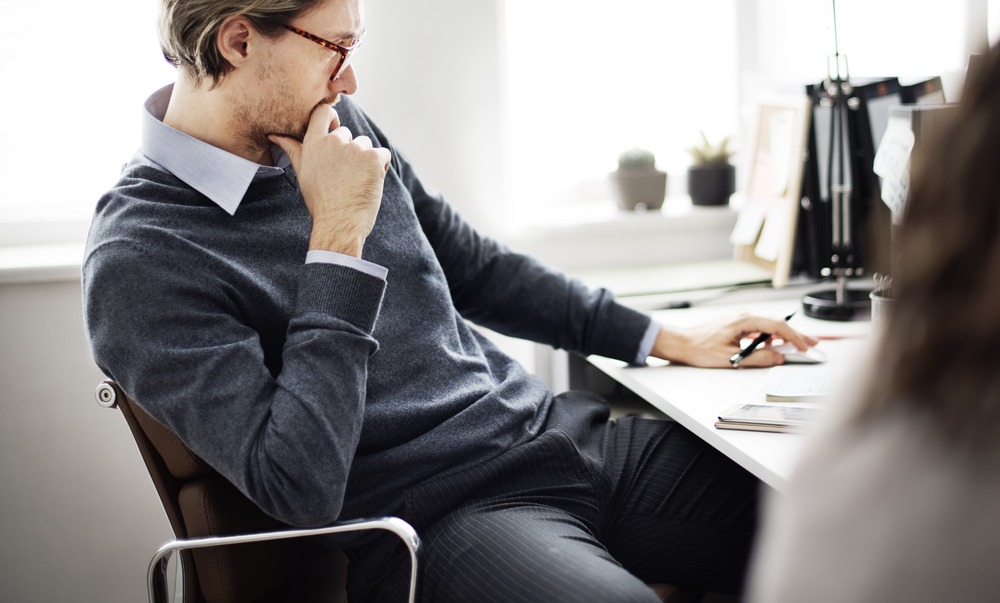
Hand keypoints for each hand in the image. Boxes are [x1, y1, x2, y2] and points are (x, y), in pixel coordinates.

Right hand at [269, 105, 391, 257]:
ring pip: (365, 144)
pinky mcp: (373, 157)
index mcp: (314, 142)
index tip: (335, 129)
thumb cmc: (320, 201)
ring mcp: (355, 148)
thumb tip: (274, 134)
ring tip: (356, 182)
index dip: (332, 117)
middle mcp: (334, 141)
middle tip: (344, 177)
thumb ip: (292, 148)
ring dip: (365, 160)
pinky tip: (370, 183)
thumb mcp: (302, 172)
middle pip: (347, 134)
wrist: (339, 223)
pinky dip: (381, 167)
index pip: (323, 112)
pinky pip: (383, 155)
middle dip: (349, 152)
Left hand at [650, 314, 818, 368]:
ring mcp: (741, 318)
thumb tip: (778, 358)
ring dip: (784, 336)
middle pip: (776, 324)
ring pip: (769, 325)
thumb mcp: (730, 358)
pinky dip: (771, 336)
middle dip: (796, 334)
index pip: (776, 326)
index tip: (805, 347)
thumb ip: (757, 358)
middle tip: (813, 343)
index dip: (794, 337)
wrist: (681, 342)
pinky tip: (775, 345)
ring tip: (799, 345)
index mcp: (744, 320)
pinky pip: (760, 328)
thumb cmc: (699, 348)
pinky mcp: (737, 324)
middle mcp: (744, 315)